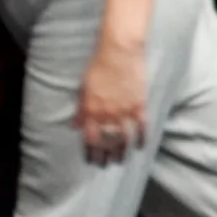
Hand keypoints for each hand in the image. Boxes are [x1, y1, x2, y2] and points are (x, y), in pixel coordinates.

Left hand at [71, 38, 148, 167]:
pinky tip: (139, 147)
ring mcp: (125, 111)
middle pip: (106, 142)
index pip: (90, 138)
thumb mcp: (84, 87)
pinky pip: (141, 127)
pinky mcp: (139, 105)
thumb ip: (81, 109)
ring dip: (121, 152)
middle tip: (105, 165)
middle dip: (105, 156)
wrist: (119, 51)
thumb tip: (74, 125)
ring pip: (123, 139)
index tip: (91, 161)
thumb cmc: (98, 66)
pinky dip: (141, 139)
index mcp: (91, 110)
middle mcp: (107, 114)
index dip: (90, 152)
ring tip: (120, 160)